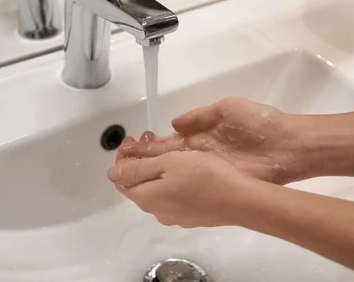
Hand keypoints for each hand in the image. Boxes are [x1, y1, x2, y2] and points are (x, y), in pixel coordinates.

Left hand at [107, 150, 256, 227]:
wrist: (241, 200)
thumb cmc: (203, 176)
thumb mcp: (166, 164)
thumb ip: (137, 169)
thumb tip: (112, 174)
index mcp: (145, 198)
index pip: (121, 179)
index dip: (122, 157)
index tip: (133, 138)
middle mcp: (156, 211)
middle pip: (137, 184)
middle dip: (138, 160)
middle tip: (148, 137)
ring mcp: (175, 216)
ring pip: (155, 189)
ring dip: (154, 169)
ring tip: (166, 148)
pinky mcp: (191, 216)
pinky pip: (171, 195)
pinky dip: (169, 179)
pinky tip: (182, 168)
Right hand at [120, 97, 304, 183]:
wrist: (289, 145)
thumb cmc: (259, 123)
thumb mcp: (226, 108)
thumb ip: (199, 116)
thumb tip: (173, 124)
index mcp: (199, 135)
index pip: (166, 143)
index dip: (148, 145)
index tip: (128, 146)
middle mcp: (199, 155)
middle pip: (164, 160)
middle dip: (142, 161)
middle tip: (120, 162)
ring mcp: (207, 170)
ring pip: (173, 174)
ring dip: (151, 175)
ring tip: (128, 176)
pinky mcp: (218, 182)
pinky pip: (191, 184)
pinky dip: (172, 187)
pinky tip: (154, 190)